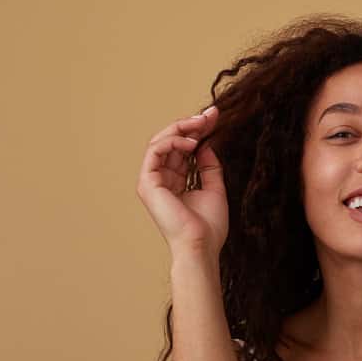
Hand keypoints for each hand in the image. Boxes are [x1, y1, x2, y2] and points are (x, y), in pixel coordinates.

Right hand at [135, 106, 228, 257]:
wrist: (201, 245)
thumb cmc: (208, 226)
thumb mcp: (214, 188)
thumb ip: (208, 166)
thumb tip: (205, 144)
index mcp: (174, 182)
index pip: (182, 149)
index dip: (196, 131)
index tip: (214, 118)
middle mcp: (160, 180)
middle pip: (170, 142)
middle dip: (190, 124)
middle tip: (210, 115)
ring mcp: (151, 181)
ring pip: (160, 141)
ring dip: (182, 128)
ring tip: (201, 124)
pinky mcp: (147, 183)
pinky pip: (155, 150)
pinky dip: (173, 141)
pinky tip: (192, 143)